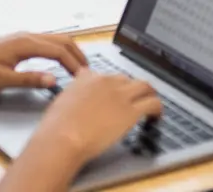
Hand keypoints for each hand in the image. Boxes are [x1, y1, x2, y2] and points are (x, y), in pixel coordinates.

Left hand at [0, 33, 88, 93]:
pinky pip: (46, 42)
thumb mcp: (1, 80)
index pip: (59, 50)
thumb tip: (53, 80)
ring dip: (69, 51)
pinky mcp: (17, 42)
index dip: (74, 63)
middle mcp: (26, 36)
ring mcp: (22, 37)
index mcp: (25, 44)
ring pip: (54, 39)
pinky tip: (58, 62)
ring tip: (78, 67)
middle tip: (88, 72)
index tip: (84, 77)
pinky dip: (58, 50)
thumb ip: (29, 80)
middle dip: (77, 54)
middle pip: (61, 40)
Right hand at [35, 69, 162, 163]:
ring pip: (144, 86)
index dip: (111, 85)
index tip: (113, 94)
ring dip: (149, 94)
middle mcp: (106, 82)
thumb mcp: (59, 102)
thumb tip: (74, 100)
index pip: (105, 75)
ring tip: (151, 103)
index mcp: (87, 78)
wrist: (62, 137)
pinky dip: (158, 108)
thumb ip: (71, 96)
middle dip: (130, 89)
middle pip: (126, 79)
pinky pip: (152, 103)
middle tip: (133, 100)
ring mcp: (120, 95)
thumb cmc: (55, 127)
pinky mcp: (131, 111)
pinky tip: (156, 116)